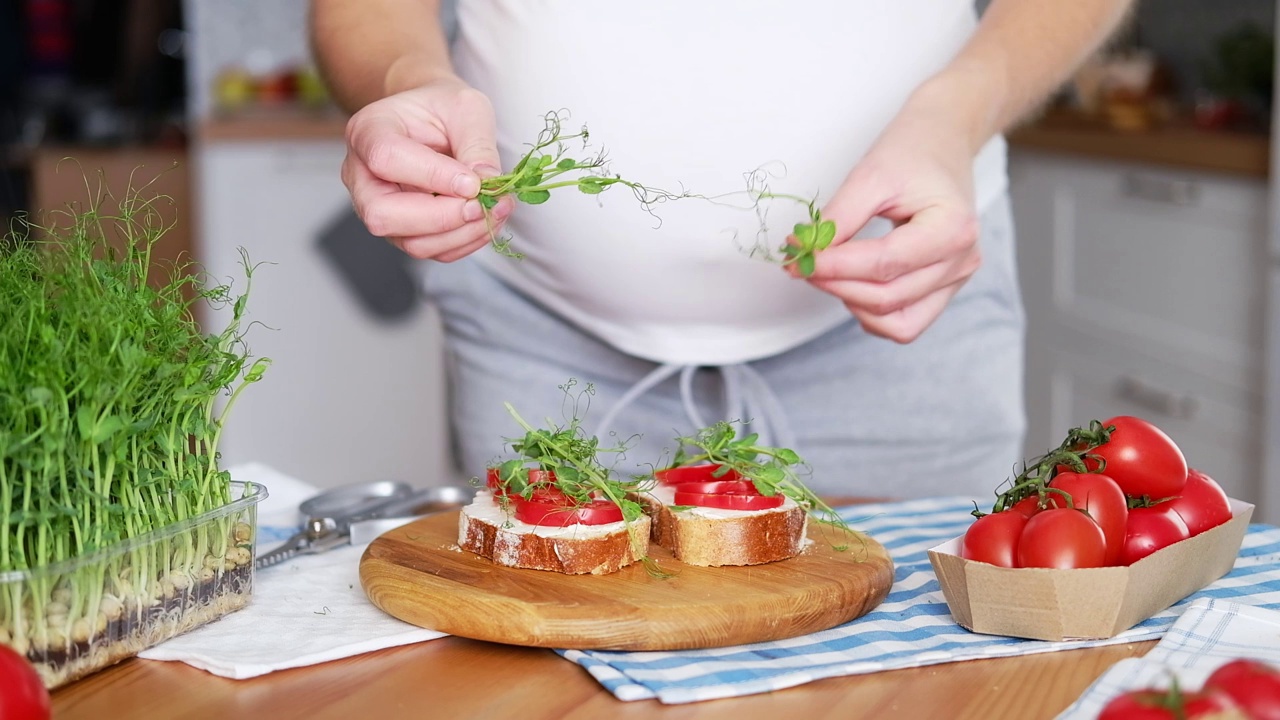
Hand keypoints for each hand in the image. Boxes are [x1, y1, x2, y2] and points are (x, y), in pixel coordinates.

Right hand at [341, 76, 515, 261]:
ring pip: (411, 242)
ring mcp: (379, 209)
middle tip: (483, 204)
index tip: (473, 182)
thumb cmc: (443, 107)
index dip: (433, 176)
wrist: (433, 120)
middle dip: (442, 217)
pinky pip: (432, 250)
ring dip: (461, 233)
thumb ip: (477, 142)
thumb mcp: (467, 107)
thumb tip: (487, 182)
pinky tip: (488, 219)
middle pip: (383, 215)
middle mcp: (362, 176)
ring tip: (496, 209)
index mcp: (368, 131)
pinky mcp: (403, 231)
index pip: (385, 159)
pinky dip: (466, 241)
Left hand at [799, 87, 985, 343]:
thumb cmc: (913, 153)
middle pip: (888, 297)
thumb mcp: (870, 175)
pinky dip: (872, 312)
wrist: (941, 143)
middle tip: (802, 263)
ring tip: (829, 272)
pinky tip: (852, 284)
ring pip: (896, 321)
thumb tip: (805, 252)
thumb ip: (838, 218)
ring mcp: (956, 279)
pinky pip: (905, 322)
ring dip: (853, 301)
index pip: (884, 264)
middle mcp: (962, 261)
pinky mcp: (944, 289)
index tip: (798, 258)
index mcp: (953, 229)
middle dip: (836, 284)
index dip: (835, 267)